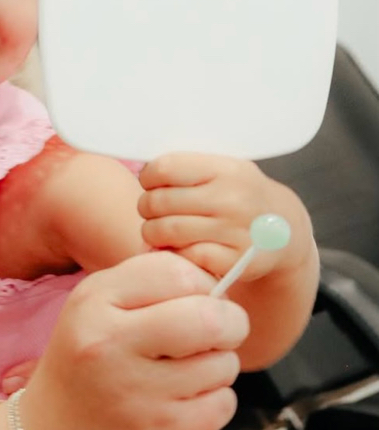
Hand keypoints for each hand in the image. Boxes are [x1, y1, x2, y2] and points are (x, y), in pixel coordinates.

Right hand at [19, 251, 247, 429]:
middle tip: (221, 329)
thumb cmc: (85, 363)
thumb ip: (149, 284)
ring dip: (217, 365)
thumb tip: (219, 280)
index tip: (198, 297)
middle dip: (231, 321)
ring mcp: (135, 394)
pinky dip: (214, 401)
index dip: (201, 282)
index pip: (176, 272)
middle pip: (210, 318)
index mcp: (93, 302)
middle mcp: (110, 343)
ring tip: (185, 370)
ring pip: (222, 364)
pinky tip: (183, 400)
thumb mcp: (95, 307)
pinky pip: (221, 404)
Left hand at [138, 153, 301, 284]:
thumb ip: (188, 167)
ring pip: (165, 231)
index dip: (148, 177)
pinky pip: (183, 256)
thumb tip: (143, 172)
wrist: (285, 231)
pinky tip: (180, 247)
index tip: (151, 184)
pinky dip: (173, 253)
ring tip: (160, 229)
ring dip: (152, 231)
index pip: (164, 168)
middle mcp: (232, 199)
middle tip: (152, 210)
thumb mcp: (224, 169)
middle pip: (158, 201)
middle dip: (146, 206)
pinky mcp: (234, 262)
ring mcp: (234, 232)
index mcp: (226, 169)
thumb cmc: (240, 195)